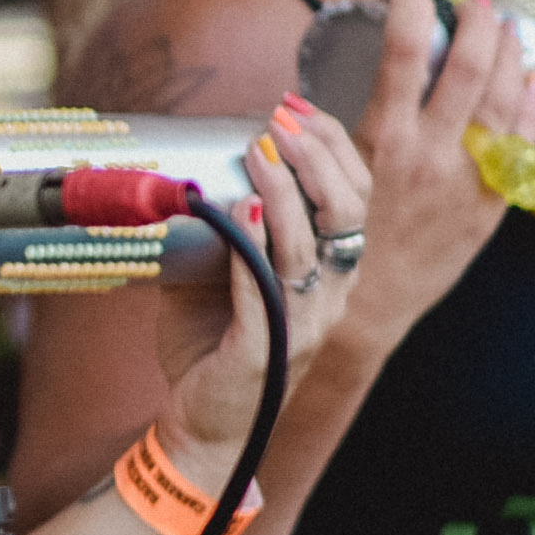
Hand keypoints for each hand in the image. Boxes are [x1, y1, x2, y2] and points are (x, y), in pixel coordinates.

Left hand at [152, 114, 373, 475]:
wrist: (197, 426)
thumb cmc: (209, 349)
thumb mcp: (210, 279)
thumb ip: (212, 233)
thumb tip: (181, 177)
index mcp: (327, 273)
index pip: (353, 197)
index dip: (332, 148)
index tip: (294, 108)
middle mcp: (329, 294)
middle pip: (347, 211)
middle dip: (317, 156)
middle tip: (279, 119)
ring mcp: (303, 321)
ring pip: (311, 245)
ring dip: (286, 191)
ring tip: (260, 151)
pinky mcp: (268, 348)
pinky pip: (267, 289)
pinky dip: (255, 244)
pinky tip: (242, 210)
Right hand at [325, 0, 534, 358]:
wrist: (367, 308)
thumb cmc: (334, 244)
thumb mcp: (321, 180)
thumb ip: (320, 138)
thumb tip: (298, 104)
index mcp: (382, 142)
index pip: (403, 54)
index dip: (410, 9)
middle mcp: (431, 153)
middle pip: (469, 66)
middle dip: (477, 22)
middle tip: (474, 2)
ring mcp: (469, 177)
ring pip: (505, 97)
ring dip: (509, 53)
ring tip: (505, 28)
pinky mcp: (492, 200)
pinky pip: (524, 142)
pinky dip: (529, 103)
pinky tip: (528, 80)